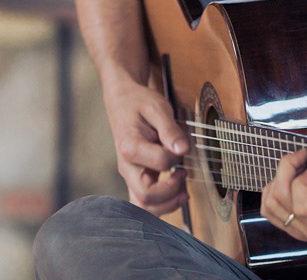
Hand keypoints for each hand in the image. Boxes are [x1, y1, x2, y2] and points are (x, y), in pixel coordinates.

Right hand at [103, 78, 189, 215]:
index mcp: (131, 146)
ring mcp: (129, 174)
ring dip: (166, 205)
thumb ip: (170, 130)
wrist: (122, 101)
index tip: (183, 147)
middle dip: (171, 192)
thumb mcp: (158, 108)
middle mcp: (126, 166)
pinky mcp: (134, 177)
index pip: (160, 163)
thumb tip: (183, 150)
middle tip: (184, 173)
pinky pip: (142, 202)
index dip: (177, 158)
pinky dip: (160, 205)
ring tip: (183, 191)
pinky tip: (175, 195)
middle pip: (145, 196)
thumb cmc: (139, 103)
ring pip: (142, 206)